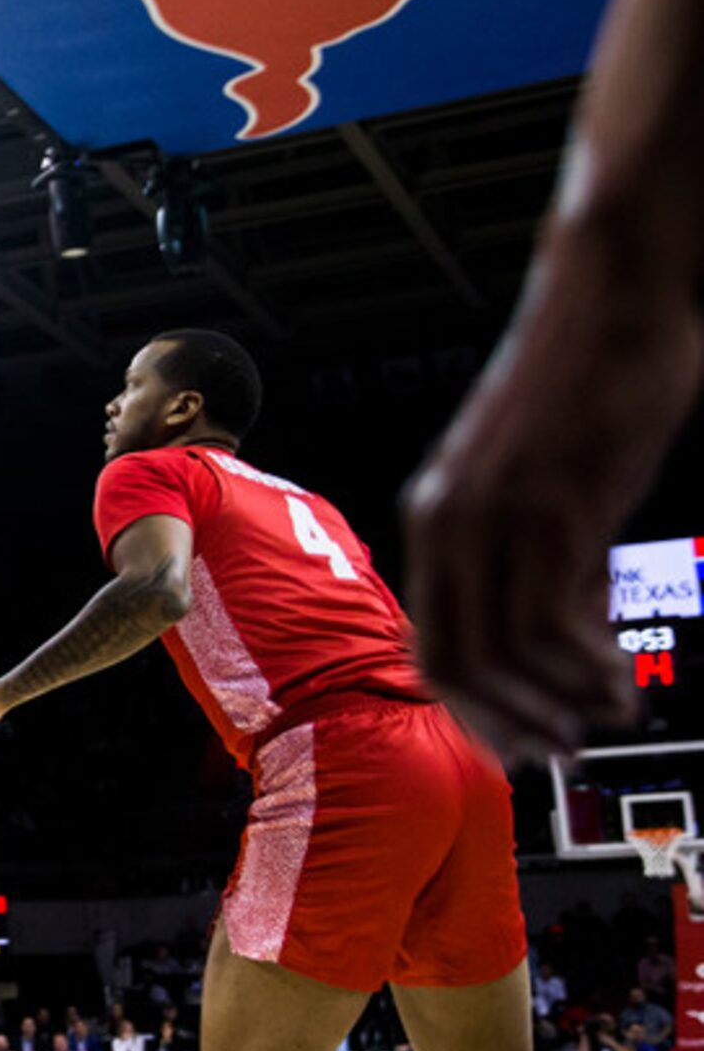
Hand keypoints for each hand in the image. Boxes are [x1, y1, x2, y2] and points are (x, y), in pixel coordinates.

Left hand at [402, 233, 698, 756]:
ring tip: (609, 713)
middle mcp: (448, 523)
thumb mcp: (552, 487)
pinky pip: (550, 621)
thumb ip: (551, 559)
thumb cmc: (588, 386)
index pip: (429, 646)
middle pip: (453, 665)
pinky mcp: (551, 506)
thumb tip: (575, 640)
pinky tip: (621, 679)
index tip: (520, 742)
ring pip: (504, 654)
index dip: (472, 710)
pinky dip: (585, 668)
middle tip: (563, 750)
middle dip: (509, 723)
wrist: (612, 300)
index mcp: (435, 519)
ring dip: (558, 701)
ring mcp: (495, 516)